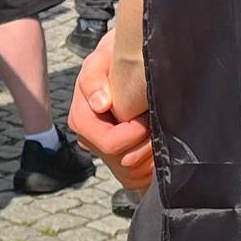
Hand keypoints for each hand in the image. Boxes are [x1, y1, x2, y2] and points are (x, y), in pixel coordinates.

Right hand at [69, 32, 155, 190]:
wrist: (123, 64)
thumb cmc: (112, 60)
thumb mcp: (101, 60)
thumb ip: (95, 79)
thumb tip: (101, 103)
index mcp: (81, 120)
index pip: (109, 143)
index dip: (134, 134)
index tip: (147, 117)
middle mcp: (89, 141)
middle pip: (123, 163)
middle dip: (147, 146)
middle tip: (158, 123)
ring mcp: (104, 155)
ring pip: (132, 175)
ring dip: (152, 157)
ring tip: (160, 132)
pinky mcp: (120, 163)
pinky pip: (137, 181)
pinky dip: (152, 169)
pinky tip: (158, 147)